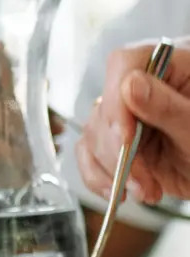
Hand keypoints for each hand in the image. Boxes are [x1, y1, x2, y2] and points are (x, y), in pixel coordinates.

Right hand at [76, 39, 189, 204]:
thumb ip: (169, 107)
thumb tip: (131, 84)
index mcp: (168, 67)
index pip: (125, 65)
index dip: (118, 101)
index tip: (126, 139)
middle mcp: (139, 86)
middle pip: (105, 107)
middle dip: (119, 151)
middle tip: (143, 180)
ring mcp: (124, 115)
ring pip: (93, 135)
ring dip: (114, 170)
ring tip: (146, 191)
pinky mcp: (114, 140)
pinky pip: (87, 153)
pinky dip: (98, 177)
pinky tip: (120, 191)